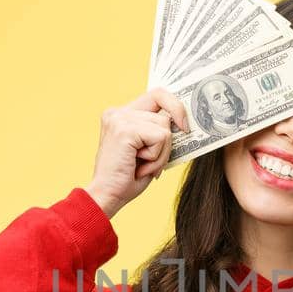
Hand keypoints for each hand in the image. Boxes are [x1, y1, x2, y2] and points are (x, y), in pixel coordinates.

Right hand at [84, 88, 191, 217]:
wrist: (107, 196)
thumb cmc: (127, 178)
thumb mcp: (147, 150)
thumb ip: (159, 132)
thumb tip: (183, 123)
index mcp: (121, 114)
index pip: (157, 95)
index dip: (175, 106)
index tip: (185, 126)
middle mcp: (118, 112)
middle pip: (164, 109)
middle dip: (168, 140)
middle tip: (154, 161)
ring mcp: (120, 118)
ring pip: (165, 128)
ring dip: (161, 153)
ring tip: (142, 165)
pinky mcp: (124, 129)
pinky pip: (160, 138)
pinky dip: (156, 157)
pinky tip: (139, 166)